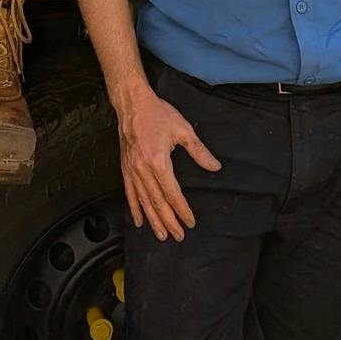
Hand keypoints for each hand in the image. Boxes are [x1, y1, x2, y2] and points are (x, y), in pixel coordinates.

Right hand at [114, 81, 220, 241]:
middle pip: (157, 202)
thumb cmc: (158, 113)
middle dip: (169, 221)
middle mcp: (143, 170)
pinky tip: (139, 220)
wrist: (132, 103)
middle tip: (178, 236)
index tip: (190, 222)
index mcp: (159, 162)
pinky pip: (129, 192)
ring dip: (153, 220)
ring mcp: (132, 170)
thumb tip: (214, 167)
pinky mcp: (125, 167)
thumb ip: (199, 151)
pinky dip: (134, 208)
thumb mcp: (183, 129)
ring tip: (161, 235)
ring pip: (143, 201)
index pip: (173, 194)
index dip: (182, 210)